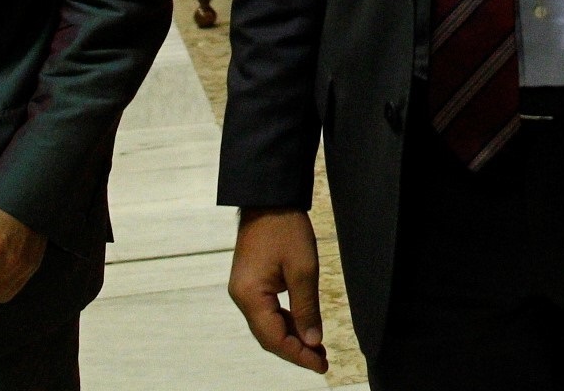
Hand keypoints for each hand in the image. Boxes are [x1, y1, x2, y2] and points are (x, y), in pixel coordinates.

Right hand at [228, 208, 327, 373]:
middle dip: (295, 350)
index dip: (298, 355)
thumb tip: (311, 342)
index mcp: (250, 296)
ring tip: (317, 347)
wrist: (269, 197)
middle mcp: (241, 296)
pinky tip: (303, 326)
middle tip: (322, 360)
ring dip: (291, 336)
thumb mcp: (303, 270)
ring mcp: (243, 289)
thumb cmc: (286, 229)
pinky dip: (285, 321)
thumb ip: (307, 309)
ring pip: (267, 325)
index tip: (322, 365)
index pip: (274, 338)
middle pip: (268, 336)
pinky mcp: (250, 281)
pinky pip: (266, 311)